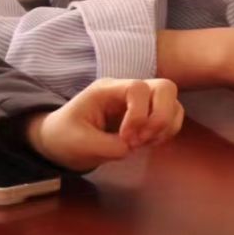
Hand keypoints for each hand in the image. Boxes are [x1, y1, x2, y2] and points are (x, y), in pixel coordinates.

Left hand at [23, 77, 183, 170]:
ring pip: (173, 103)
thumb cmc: (65, 136)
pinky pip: (171, 117)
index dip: (139, 115)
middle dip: (161, 117)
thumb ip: (109, 146)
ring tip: (143, 143)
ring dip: (165, 127)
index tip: (126, 138)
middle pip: (165, 87)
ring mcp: (139, 102)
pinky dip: (166, 132)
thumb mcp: (80, 143)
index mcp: (105, 90)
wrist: (61, 141)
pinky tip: (148, 143)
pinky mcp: (147, 115)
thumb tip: (133, 147)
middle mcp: (125, 91)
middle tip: (142, 140)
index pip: (138, 88)